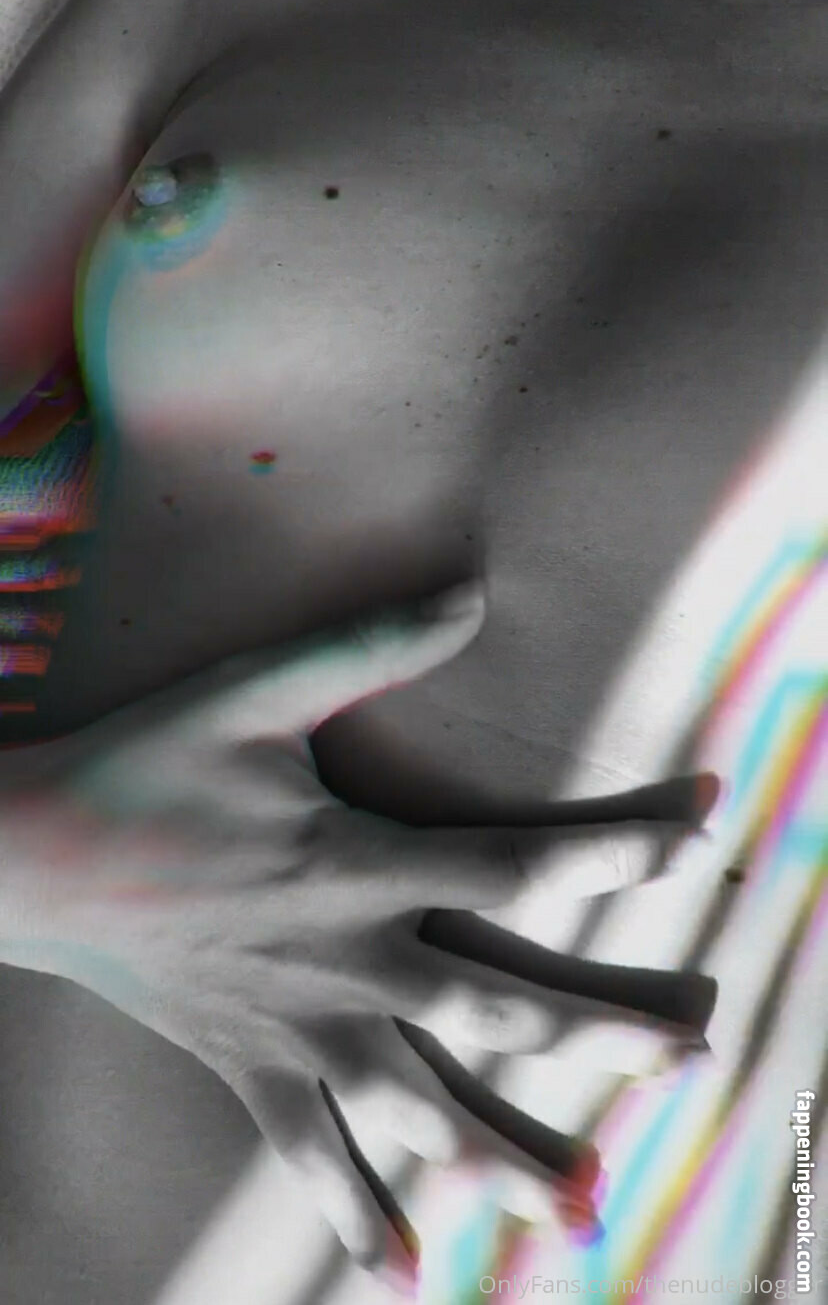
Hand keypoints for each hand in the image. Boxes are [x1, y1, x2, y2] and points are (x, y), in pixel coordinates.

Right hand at [0, 582, 719, 1290]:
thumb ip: (368, 647)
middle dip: (605, 1027)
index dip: (618, 850)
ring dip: (510, 1153)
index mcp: (358, 858)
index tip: (696, 834)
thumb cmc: (147, 764)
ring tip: (587, 1197)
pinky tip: (402, 1272)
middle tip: (691, 1044)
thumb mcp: (256, 692)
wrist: (35, 857)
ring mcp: (297, 1026)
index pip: (519, 862)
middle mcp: (346, 955)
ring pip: (424, 1108)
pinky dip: (352, 1215)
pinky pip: (308, 1157)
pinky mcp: (248, 1067)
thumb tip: (468, 591)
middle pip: (502, 1006)